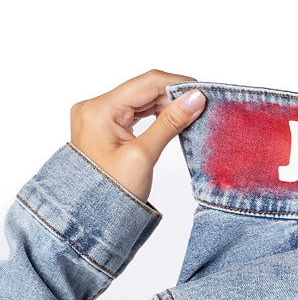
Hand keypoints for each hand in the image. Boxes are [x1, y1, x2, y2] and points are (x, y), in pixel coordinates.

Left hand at [70, 69, 206, 201]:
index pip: (146, 82)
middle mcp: (94, 107)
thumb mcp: (144, 155)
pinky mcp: (104, 126)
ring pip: (141, 100)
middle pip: (143, 89)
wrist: (92, 217)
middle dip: (174, 96)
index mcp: (99, 110)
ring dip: (166, 105)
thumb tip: (195, 98)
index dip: (178, 84)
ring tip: (191, 115)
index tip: (203, 93)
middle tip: (202, 107)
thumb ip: (170, 122)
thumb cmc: (111, 192)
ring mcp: (98, 116)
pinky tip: (173, 120)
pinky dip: (155, 114)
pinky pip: (135, 112)